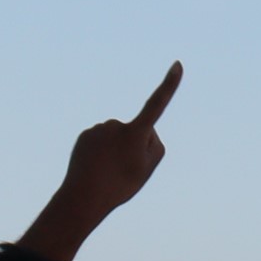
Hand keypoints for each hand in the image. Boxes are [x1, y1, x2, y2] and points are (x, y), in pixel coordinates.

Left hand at [21, 63, 181, 258]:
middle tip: (126, 169)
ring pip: (118, 136)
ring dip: (117, 150)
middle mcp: (117, 125)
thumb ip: (154, 144)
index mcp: (136, 132)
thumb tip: (144, 130)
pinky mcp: (86, 134)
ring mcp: (99, 128)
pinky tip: (97, 166)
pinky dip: (102, 152)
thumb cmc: (121, 184)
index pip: (157, 104)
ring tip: (109, 170)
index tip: (177, 64)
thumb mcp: (148, 168)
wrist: (84, 196)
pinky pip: (101, 140)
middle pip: (137, 131)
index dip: (169, 84)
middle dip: (135, 146)